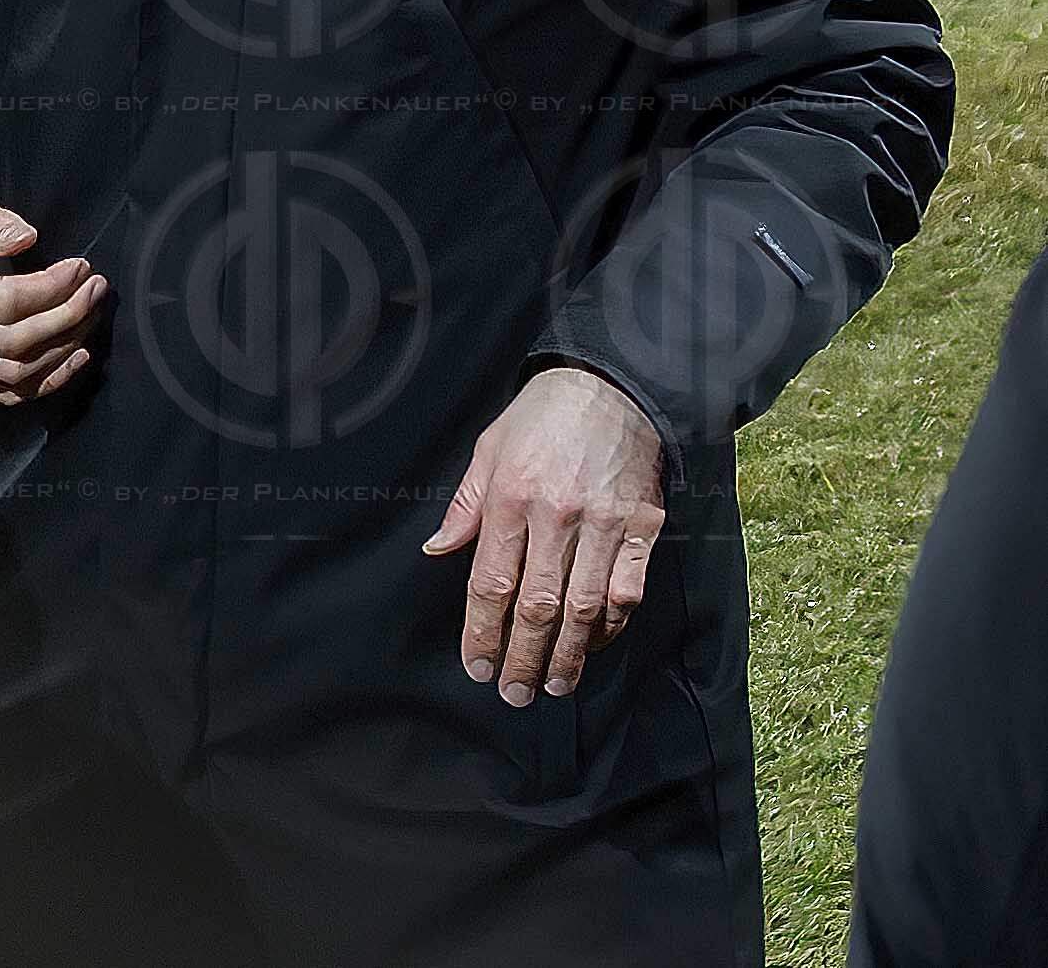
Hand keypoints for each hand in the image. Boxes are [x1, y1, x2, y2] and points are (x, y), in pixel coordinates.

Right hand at [0, 185, 105, 404]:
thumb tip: (26, 239)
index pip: (3, 300)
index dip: (50, 288)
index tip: (80, 268)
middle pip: (14, 339)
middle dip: (66, 316)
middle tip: (96, 290)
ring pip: (15, 370)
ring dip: (62, 347)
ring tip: (91, 317)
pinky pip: (7, 390)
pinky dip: (47, 379)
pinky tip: (75, 355)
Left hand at [424, 365, 666, 706]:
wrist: (609, 386)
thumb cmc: (540, 419)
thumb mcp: (490, 449)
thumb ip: (466, 506)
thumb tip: (438, 551)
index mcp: (512, 496)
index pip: (491, 581)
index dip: (482, 631)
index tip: (477, 666)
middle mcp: (557, 515)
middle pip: (537, 605)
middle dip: (522, 656)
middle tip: (513, 693)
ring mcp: (605, 524)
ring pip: (584, 609)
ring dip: (568, 655)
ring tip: (553, 684)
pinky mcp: (643, 527)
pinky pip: (627, 592)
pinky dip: (610, 627)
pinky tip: (595, 646)